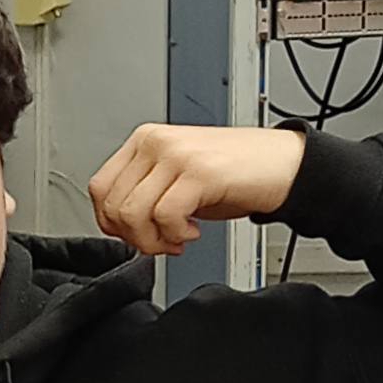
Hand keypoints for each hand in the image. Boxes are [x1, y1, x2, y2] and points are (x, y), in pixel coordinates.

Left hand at [86, 122, 306, 259]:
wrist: (282, 165)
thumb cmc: (235, 172)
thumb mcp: (177, 177)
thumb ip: (145, 193)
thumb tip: (118, 225)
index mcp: (145, 140)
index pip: (100, 188)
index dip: (111, 223)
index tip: (135, 235)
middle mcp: (156, 143)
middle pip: (114, 205)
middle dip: (135, 237)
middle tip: (161, 242)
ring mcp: (176, 155)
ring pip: (133, 214)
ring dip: (155, 240)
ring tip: (178, 238)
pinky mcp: (198, 173)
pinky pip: (164, 217)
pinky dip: (175, 236)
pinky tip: (193, 232)